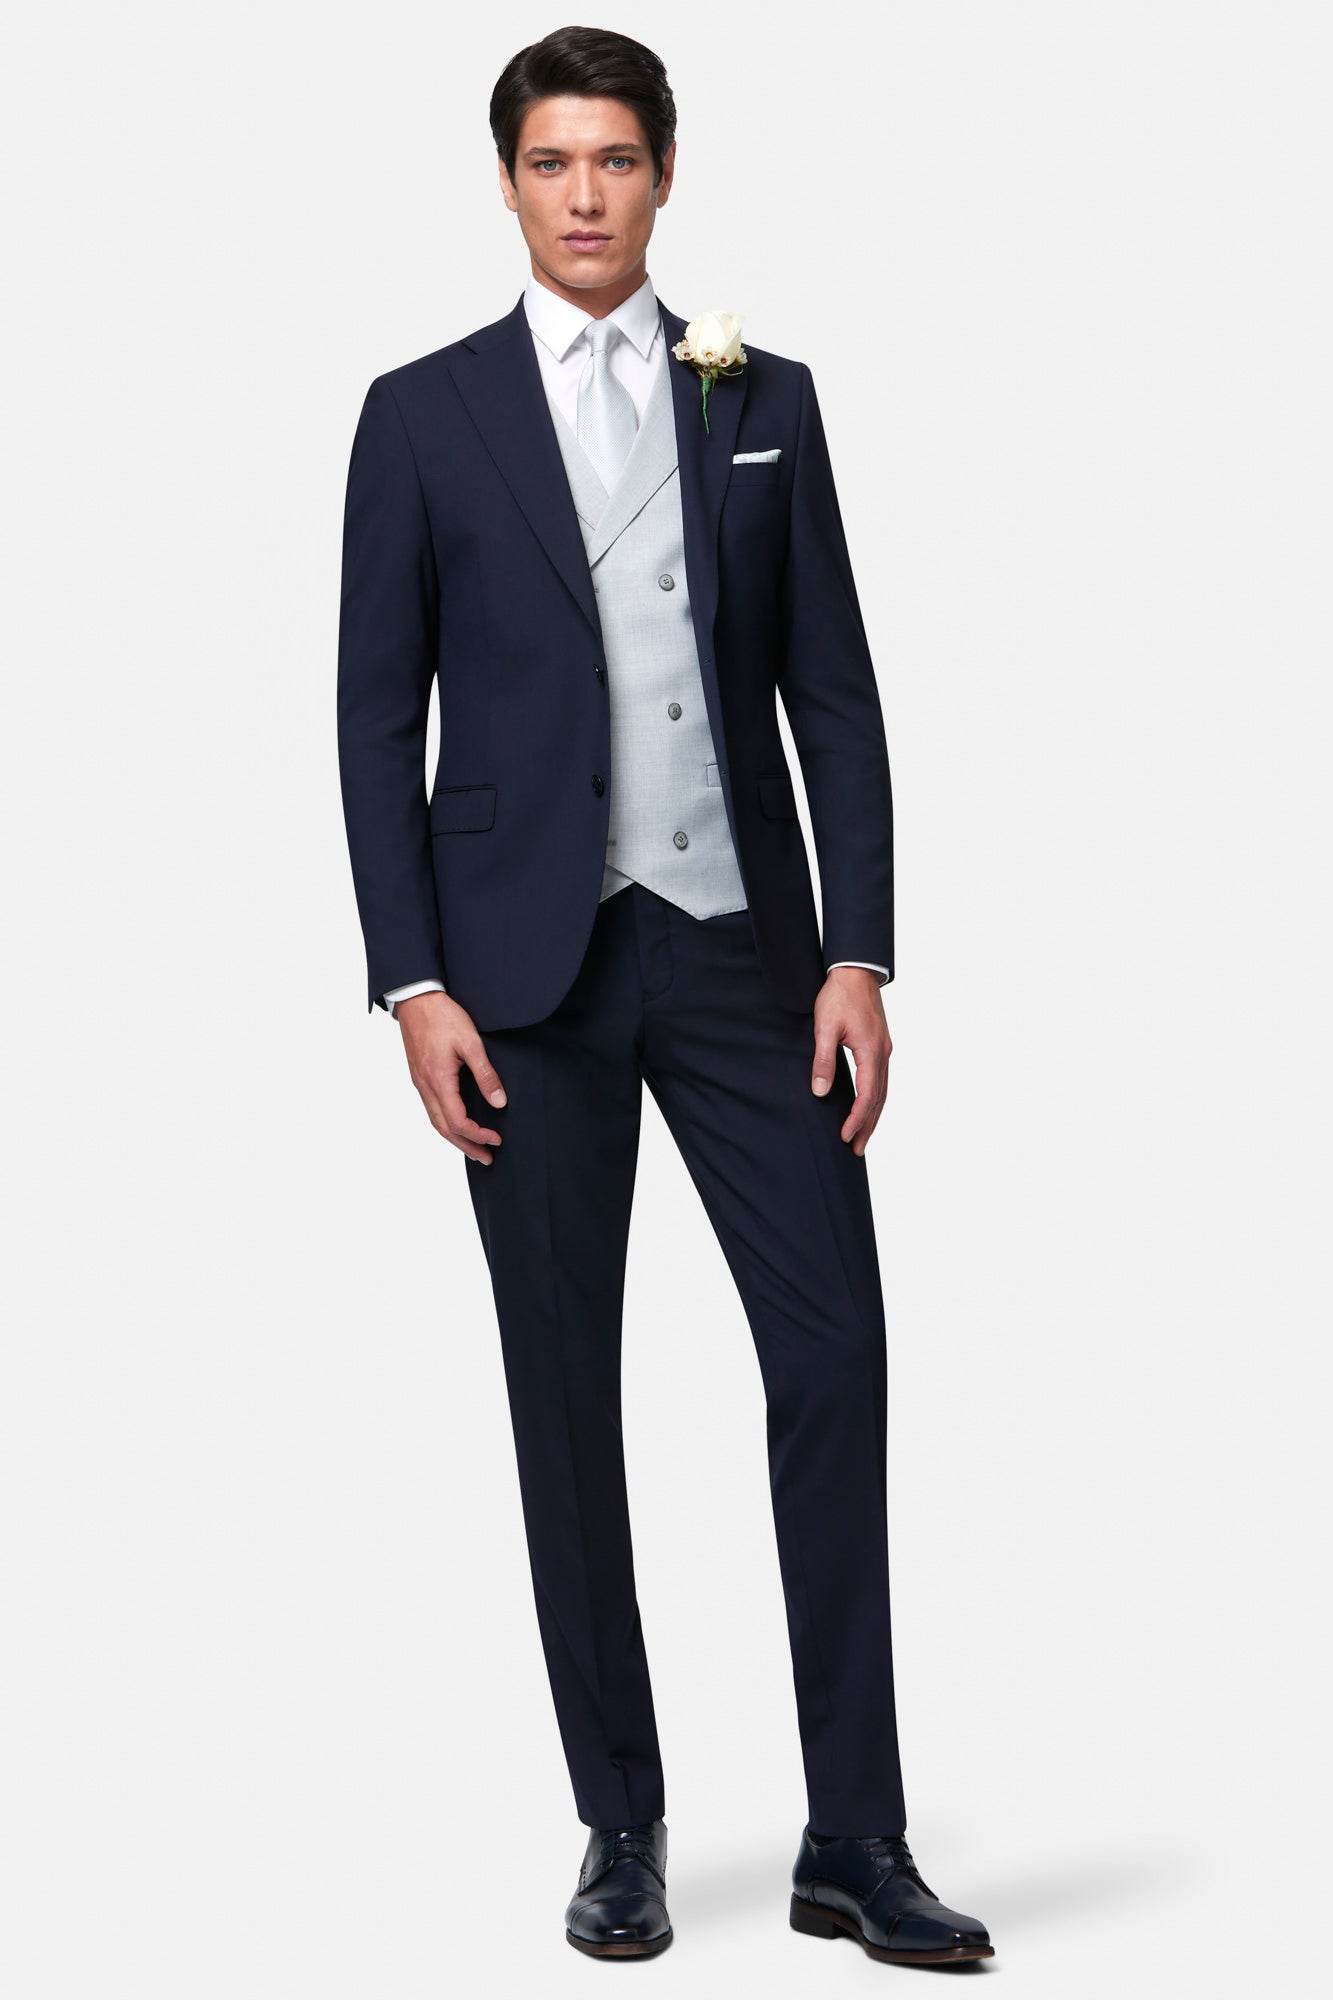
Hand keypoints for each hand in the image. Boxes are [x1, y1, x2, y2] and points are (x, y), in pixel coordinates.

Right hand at [395, 990, 506, 1163]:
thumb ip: (485, 1074)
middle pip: (444, 1129)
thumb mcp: (471, 1042)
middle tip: (487, 1158)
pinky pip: (431, 1109)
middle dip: (466, 1146)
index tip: (496, 1139)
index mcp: (438, 1080)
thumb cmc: (443, 1016)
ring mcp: (419, 1082)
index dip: (477, 1135)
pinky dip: (445, 1123)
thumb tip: (499, 1102)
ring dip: (455, 1138)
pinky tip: (456, 1123)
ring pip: (435, 1121)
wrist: (415, 998)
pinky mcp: (419, 1076)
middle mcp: (425, 1086)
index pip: (457, 1121)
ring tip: (474, 1148)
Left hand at [811, 967, 891, 1154]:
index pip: (867, 1096)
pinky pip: (881, 1080)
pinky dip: (875, 1099)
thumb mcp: (824, 1027)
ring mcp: (885, 1050)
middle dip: (868, 1126)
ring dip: (873, 1115)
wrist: (856, 970)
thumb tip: (821, 1091)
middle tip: (856, 1149)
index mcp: (872, 1051)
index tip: (845, 1137)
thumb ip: (823, 1060)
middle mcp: (884, 1054)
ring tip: (862, 1136)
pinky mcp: (880, 1046)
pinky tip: (868, 1107)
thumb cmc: (839, 995)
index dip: (857, 1119)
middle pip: (879, 1099)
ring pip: (883, 1091)